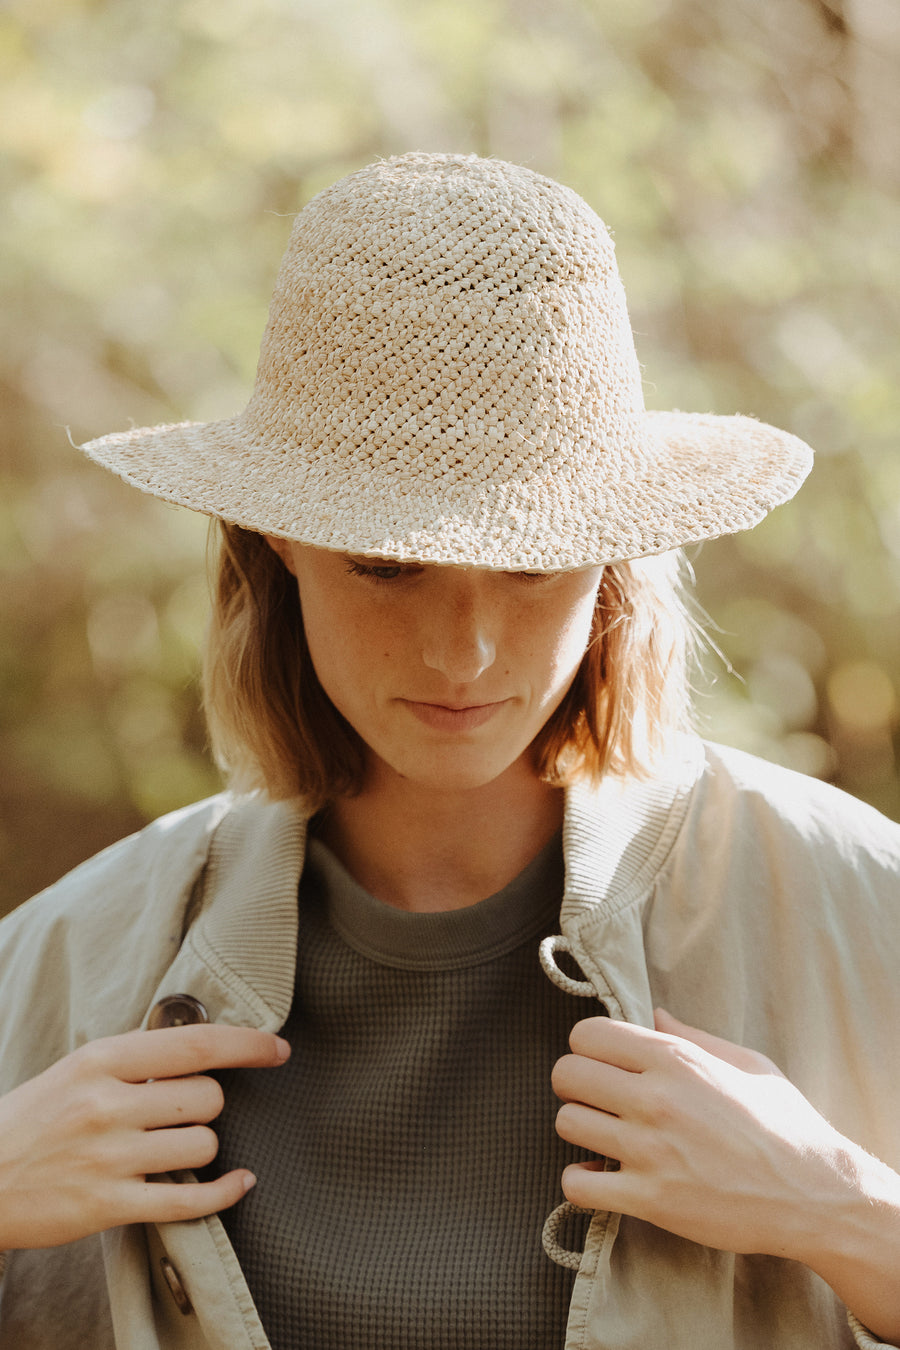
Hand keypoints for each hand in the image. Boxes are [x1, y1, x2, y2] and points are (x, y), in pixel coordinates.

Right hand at [0, 1025, 289, 1248]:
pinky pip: (190, 1200)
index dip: (248, 1045)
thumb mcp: (79, 1070)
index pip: (196, 1045)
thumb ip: (136, 1060)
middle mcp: (109, 1105)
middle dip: (209, 1104)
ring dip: (202, 1146)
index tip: (277, 1049)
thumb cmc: (34, 1119)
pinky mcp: (109, 1206)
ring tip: (172, 1147)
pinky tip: (238, 1184)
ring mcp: (110, 1158)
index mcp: (103, 1061)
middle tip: (183, 1111)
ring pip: (204, 1144)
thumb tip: (203, 1049)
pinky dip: (226, 1193)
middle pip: (208, 1097)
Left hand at [551, 1009, 853, 1259]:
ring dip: (579, 1130)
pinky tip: (602, 1177)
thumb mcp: (747, 1064)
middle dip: (573, 1084)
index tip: (603, 1062)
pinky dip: (580, 1182)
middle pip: (565, 1074)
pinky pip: (578, 1185)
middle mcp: (656, 1098)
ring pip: (566, 1123)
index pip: (587, 1033)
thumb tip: (653, 1015)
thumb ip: (693, 1037)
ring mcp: (650, 1150)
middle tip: (597, 1099)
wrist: (815, 1195)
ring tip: (604, 1137)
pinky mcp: (650, 1199)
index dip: (587, 1046)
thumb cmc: (785, 1125)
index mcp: (677, 1059)